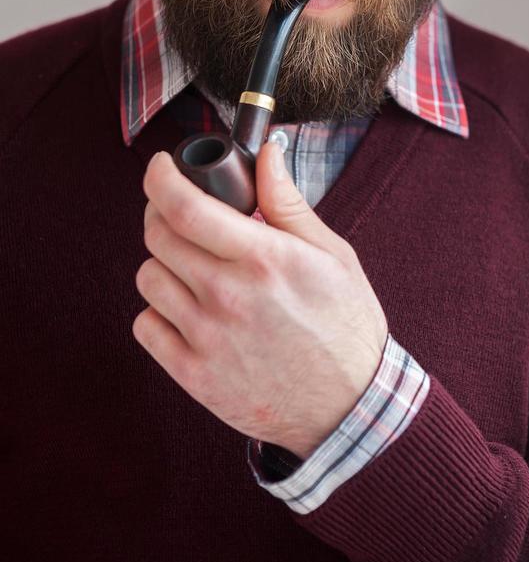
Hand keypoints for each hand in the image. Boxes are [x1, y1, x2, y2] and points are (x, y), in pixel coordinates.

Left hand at [133, 145, 387, 459]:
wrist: (349, 407)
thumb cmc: (345, 326)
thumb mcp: (331, 254)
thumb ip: (288, 203)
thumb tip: (265, 154)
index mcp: (263, 259)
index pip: (185, 206)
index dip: (160, 178)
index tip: (161, 167)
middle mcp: (228, 295)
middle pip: (158, 237)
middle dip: (161, 213)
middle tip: (181, 215)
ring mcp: (207, 338)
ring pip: (149, 278)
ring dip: (164, 264)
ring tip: (192, 267)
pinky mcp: (195, 376)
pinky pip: (146, 327)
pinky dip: (159, 312)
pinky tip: (188, 310)